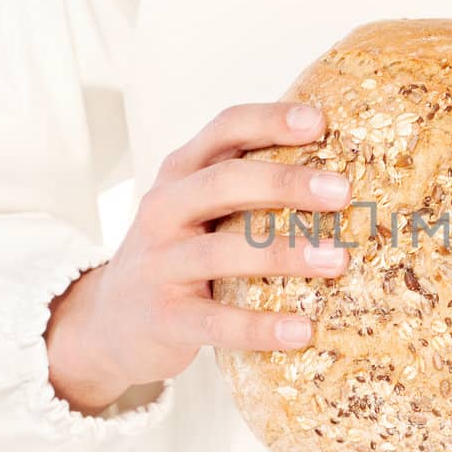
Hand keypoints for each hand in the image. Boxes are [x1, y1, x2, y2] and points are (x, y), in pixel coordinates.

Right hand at [45, 102, 351, 413]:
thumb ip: (247, 187)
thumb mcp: (198, 209)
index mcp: (181, 173)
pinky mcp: (163, 318)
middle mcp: (164, 209)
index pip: (224, 130)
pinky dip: (260, 328)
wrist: (109, 322)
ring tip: (337, 259)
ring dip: (285, 253)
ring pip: (222, 252)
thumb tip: (340, 173)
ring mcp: (160, 263)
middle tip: (342, 192)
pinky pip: (216, 322)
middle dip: (287, 182)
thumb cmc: (177, 255)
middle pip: (225, 181)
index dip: (270, 121)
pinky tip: (301, 331)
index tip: (320, 120)